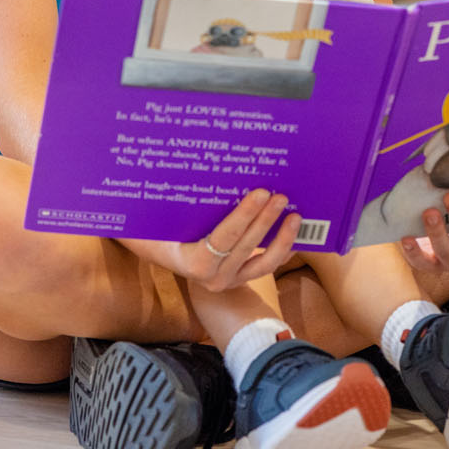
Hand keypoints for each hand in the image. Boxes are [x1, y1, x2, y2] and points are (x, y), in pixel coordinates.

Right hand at [119, 189, 301, 292]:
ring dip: (282, 239)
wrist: (158, 255)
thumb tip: (186, 168)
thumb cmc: (153, 232)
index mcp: (192, 262)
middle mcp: (212, 278)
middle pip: (247, 246)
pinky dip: (282, 250)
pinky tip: (293, 232)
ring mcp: (229, 281)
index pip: (224, 238)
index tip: (261, 192)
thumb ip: (170, 202)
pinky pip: (266, 267)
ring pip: (264, 264)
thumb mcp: (156, 220)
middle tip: (281, 195)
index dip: (244, 215)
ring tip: (295, 215)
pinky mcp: (240, 279)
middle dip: (267, 219)